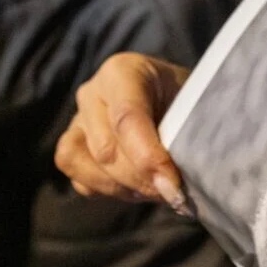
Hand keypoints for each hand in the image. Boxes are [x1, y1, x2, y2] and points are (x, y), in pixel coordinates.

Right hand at [54, 53, 191, 212]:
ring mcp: (77, 122)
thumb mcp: (193, 105)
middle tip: (175, 194)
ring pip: (83, 166)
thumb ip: (185, 132)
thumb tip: (176, 181)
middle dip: (142, 180)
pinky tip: (140, 190)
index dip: (149, 158)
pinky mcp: (73, 149)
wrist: (178, 103)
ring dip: (125, 189)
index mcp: (122, 72)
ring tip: (158, 191)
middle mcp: (92, 94)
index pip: (127, 118)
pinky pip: (81, 181)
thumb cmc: (188, 101)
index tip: (174, 187)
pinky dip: (112, 193)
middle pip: (105, 149)